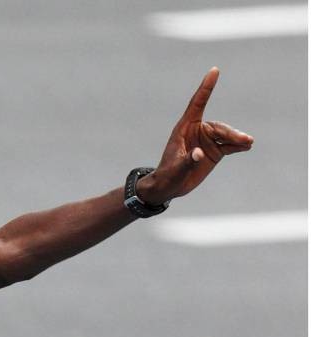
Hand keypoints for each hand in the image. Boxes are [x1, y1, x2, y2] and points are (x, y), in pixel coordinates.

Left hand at [137, 68, 252, 204]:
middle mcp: (197, 131)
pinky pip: (229, 145)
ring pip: (226, 135)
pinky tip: (246, 147)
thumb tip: (200, 154)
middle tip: (244, 140)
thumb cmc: (168, 175)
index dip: (206, 87)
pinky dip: (238, 145)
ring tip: (248, 143)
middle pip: (218, 126)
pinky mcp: (214, 151)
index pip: (197, 103)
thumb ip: (188, 160)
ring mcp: (207, 140)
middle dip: (231, 133)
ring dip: (237, 138)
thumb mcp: (175, 168)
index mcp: (184, 128)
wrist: (169, 187)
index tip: (214, 70)